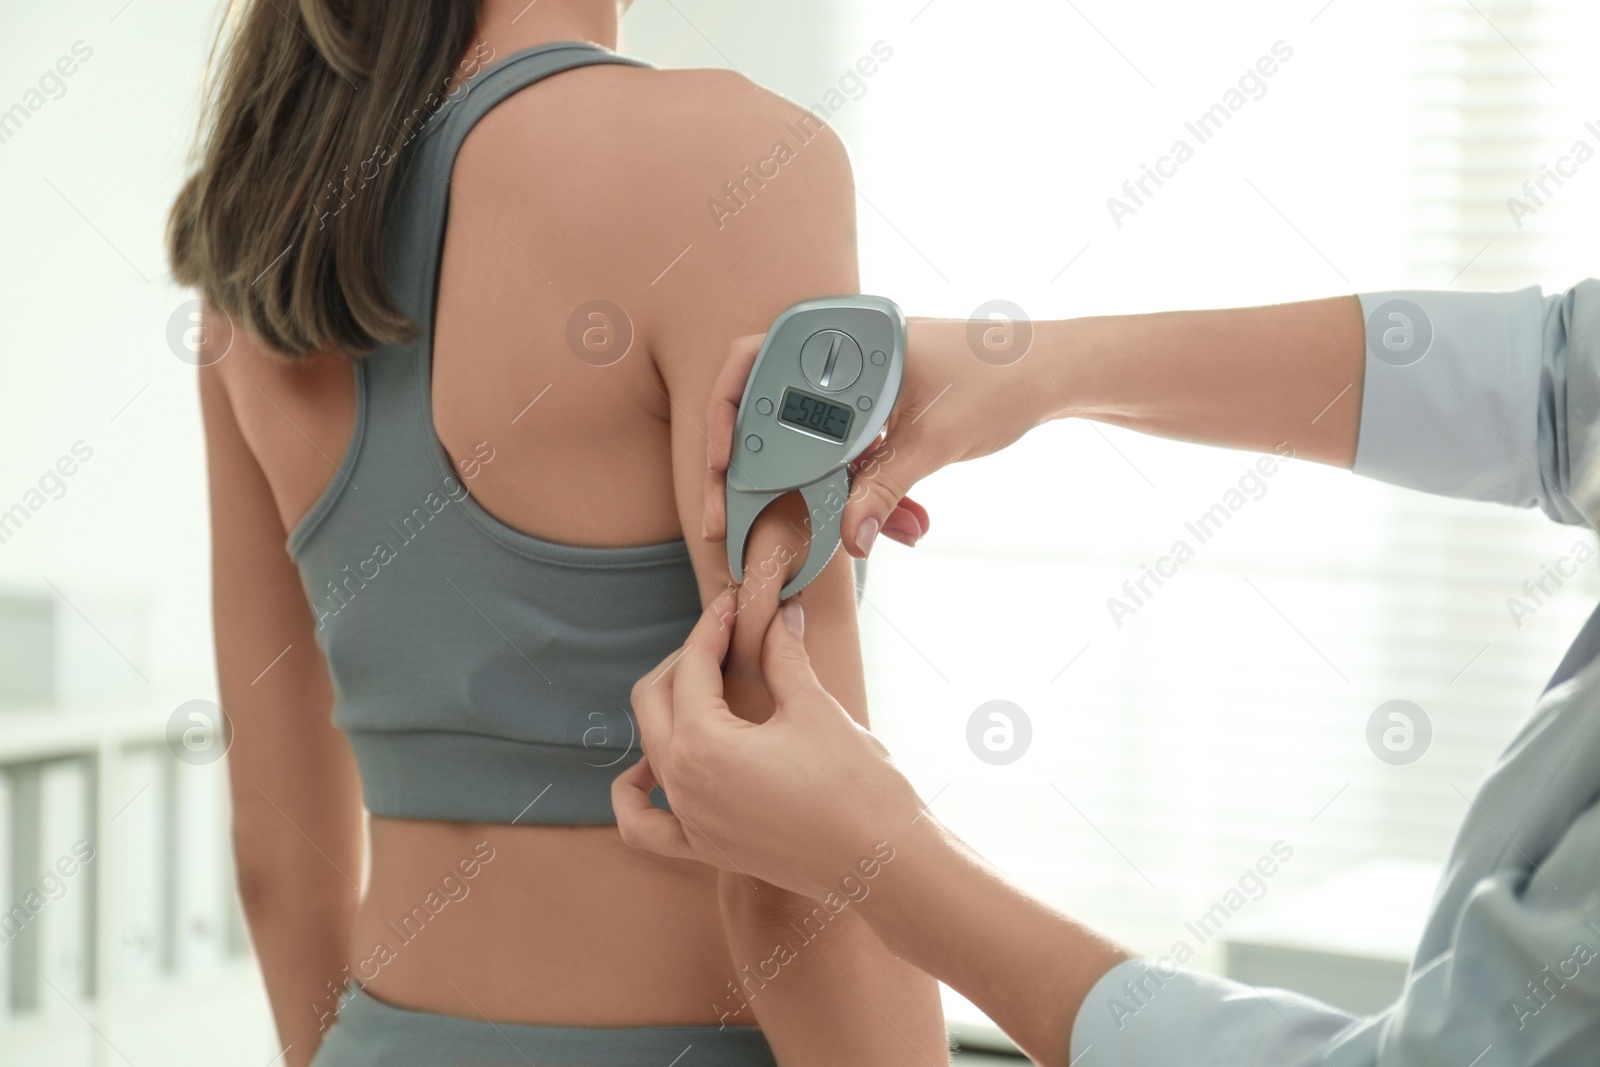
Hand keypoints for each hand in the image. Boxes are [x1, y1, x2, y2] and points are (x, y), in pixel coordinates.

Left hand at [612, 589, 922, 899]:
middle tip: (727, 637)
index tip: (736, 603)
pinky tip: (652, 771)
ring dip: (669, 710)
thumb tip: (780, 614)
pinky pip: (645, 826)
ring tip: (705, 687)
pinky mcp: (706, 849)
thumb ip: (784, 658)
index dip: (714, 626)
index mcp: (703, 744)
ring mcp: (690, 822)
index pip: (694, 667)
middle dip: (687, 660)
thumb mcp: (815, 709)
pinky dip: (637, 794)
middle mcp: (683, 784)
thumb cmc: (856, 784)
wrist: (884, 863)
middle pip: (655, 701)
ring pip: (650, 750)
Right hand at [701, 318, 1055, 556]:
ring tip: (856, 534)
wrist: (1054, 375)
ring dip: (829, 493)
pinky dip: (866, 489)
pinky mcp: (883, 414)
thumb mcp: (934, 442)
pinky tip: (898, 523)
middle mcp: (844, 356)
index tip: (720, 465)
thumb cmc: (999, 381)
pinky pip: (854, 455)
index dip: (723, 415)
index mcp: (844, 336)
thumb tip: (849, 540)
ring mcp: (862, 387)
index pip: (754, 363)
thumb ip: (884, 491)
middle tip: (742, 519)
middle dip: (770, 476)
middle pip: (776, 416)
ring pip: (818, 445)